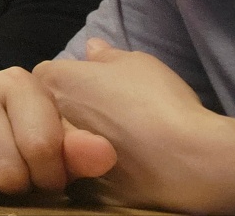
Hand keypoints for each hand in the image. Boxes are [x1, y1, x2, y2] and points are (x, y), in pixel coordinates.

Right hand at [0, 67, 116, 201]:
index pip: (41, 148)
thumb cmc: (19, 128)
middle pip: (5, 169)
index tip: (46, 176)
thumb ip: (80, 148)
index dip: (49, 177)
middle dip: (15, 185)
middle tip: (14, 176)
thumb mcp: (54, 135)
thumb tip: (103, 154)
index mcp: (18, 82)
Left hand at [35, 39, 217, 209]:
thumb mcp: (138, 64)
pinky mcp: (80, 187)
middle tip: (110, 115)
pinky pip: (81, 174)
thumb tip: (92, 48)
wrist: (189, 159)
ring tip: (120, 141)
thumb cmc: (160, 101)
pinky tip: (126, 166)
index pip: (46, 76)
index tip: (97, 88)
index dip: (71, 81)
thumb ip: (107, 56)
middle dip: (72, 111)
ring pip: (63, 144)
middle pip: (51, 110)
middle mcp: (50, 117)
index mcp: (56, 81)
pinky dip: (98, 170)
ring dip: (83, 140)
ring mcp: (61, 154)